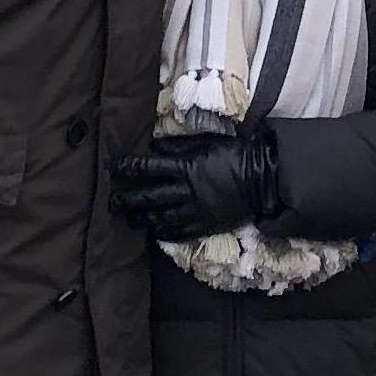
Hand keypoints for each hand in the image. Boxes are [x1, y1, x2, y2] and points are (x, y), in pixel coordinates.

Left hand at [111, 125, 283, 236]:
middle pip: (148, 197)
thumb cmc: (236, 155)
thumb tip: (154, 148)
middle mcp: (187, 191)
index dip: (128, 168)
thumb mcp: (208, 143)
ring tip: (128, 219)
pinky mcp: (205, 225)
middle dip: (126, 200)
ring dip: (140, 218)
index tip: (113, 168)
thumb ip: (180, 147)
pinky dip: (162, 232)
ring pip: (159, 217)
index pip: (149, 168)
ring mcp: (195, 211)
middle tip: (111, 202)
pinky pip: (178, 232)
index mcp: (186, 167)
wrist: (264, 180)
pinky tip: (153, 231)